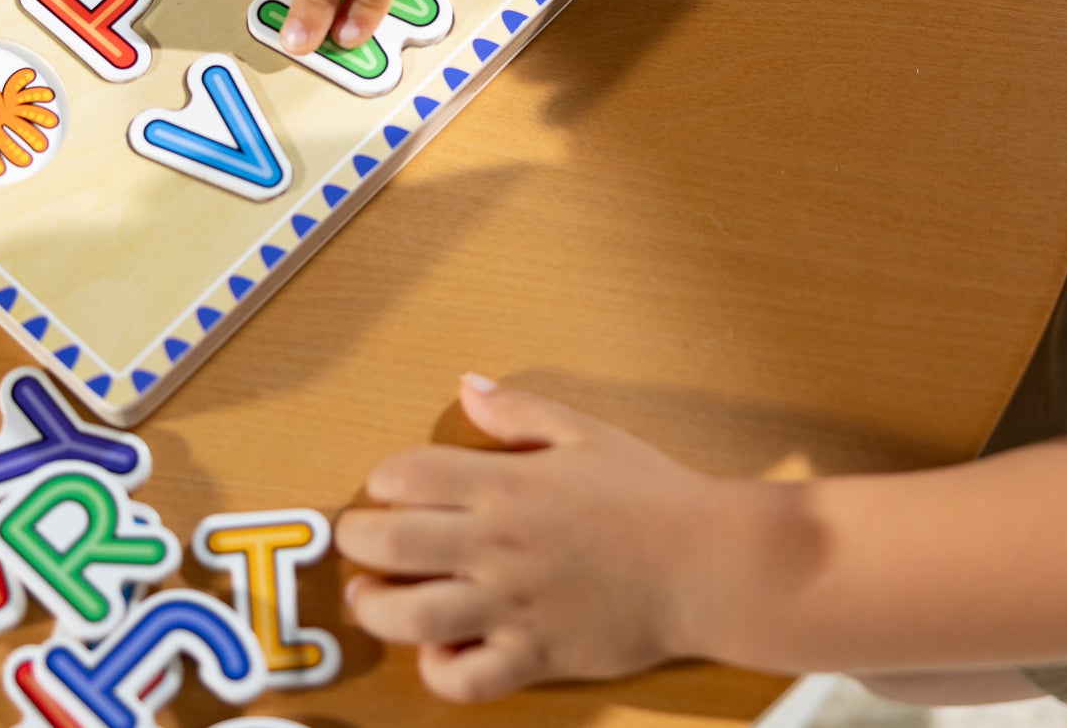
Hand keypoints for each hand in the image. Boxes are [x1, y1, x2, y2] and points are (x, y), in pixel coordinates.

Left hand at [335, 376, 726, 701]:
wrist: (708, 564)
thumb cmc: (648, 494)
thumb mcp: (583, 432)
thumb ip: (517, 411)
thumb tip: (466, 386)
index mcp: (506, 484)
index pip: (407, 475)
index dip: (382, 478)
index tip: (387, 486)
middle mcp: (498, 545)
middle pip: (391, 544)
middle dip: (358, 540)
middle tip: (360, 539)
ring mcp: (513, 606)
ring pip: (414, 617)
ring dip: (378, 608)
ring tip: (373, 598)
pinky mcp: (535, 658)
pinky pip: (466, 680)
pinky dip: (438, 671)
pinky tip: (438, 650)